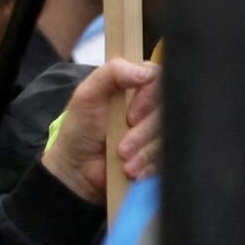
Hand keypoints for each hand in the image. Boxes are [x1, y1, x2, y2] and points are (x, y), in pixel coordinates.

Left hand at [43, 61, 156, 199]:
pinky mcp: (161, 153)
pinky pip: (168, 157)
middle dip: (144, 133)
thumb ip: (112, 73)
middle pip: (168, 111)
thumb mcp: (87, 95)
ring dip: (144, 152)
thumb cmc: (80, 129)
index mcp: (136, 87)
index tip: (130, 116)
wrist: (77, 171)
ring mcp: (157, 130)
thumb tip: (147, 73)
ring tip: (123, 160)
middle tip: (122, 146)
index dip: (150, 98)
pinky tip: (132, 170)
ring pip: (168, 137)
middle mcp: (150, 106)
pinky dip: (148, 165)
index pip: (161, 80)